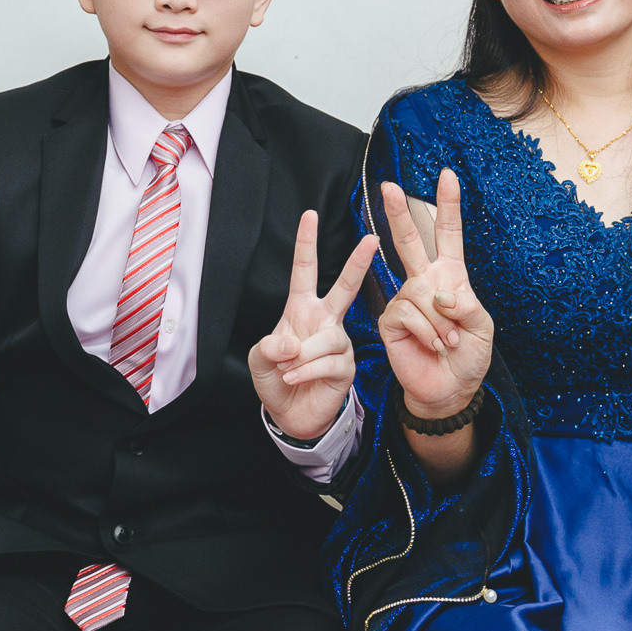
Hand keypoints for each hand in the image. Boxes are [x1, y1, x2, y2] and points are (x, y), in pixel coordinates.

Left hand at [249, 213, 378, 441]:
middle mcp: (324, 320)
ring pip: (326, 339)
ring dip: (301, 357)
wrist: (290, 414)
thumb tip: (291, 343)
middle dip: (357, 263)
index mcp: (301, 309)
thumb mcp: (260, 359)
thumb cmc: (276, 379)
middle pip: (345, 287)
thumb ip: (270, 348)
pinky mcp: (346, 366)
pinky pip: (328, 362)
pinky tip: (294, 379)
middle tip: (371, 239)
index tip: (310, 215)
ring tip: (287, 371)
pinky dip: (306, 371)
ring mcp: (338, 343)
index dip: (306, 243)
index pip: (304, 271)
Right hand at [374, 170, 493, 420]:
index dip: (448, 205)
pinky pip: (408, 313)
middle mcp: (424, 282)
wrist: (448, 389)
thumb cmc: (468, 356)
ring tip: (447, 342)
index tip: (447, 176)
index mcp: (450, 277)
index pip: (448, 235)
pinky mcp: (390, 319)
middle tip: (387, 186)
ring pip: (419, 293)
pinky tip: (431, 345)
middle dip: (398, 212)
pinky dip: (426, 332)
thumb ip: (467, 306)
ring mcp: (404, 299)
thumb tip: (440, 294)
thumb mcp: (483, 329)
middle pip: (409, 240)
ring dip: (440, 323)